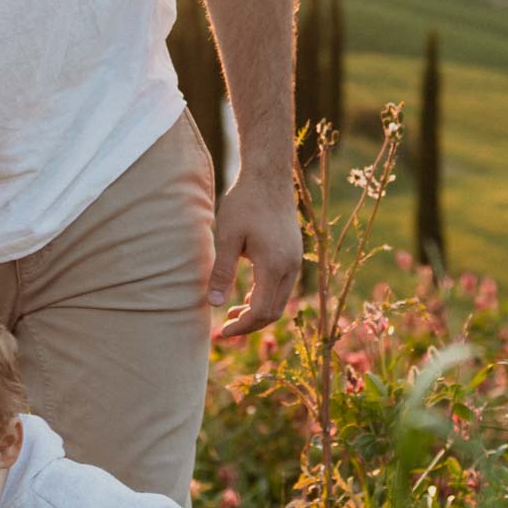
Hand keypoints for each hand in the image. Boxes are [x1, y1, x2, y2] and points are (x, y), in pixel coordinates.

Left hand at [208, 169, 302, 340]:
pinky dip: (265, 296)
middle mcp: (290, 267)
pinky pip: (282, 286)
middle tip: (225, 327)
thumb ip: (222, 271)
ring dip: (258, 311)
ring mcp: (294, 261)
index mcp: (274, 265)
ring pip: (279, 300)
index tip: (222, 331)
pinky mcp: (293, 254)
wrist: (268, 177)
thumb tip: (213, 304)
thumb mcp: (227, 236)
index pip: (261, 311)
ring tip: (232, 312)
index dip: (242, 326)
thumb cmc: (244, 203)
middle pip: (274, 311)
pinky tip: (246, 295)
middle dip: (250, 323)